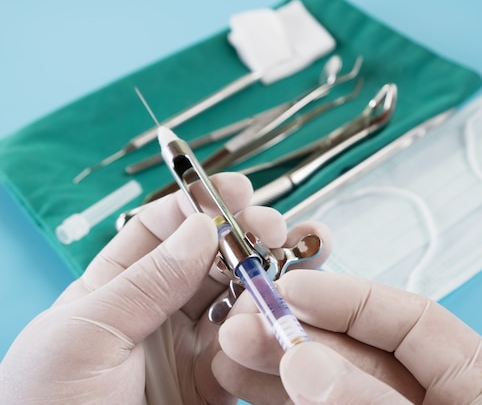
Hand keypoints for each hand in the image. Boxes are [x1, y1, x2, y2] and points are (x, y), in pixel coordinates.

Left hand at [0, 173, 330, 404]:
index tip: (236, 191)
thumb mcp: (85, 334)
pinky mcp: (215, 383)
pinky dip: (272, 327)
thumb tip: (200, 227)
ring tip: (303, 254)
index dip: (198, 203)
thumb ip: (146, 281)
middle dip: (246, 233)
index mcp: (115, 287)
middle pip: (211, 258)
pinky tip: (286, 309)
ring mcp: (188, 346)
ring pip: (239, 297)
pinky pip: (251, 347)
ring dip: (271, 273)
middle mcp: (157, 311)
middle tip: (274, 227)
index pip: (161, 229)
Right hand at [215, 270, 481, 404]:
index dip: (347, 299)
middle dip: (299, 336)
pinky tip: (252, 393)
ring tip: (232, 357)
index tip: (291, 292)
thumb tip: (308, 363)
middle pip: (363, 355)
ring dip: (280, 372)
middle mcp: (441, 404)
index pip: (413, 323)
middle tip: (245, 327)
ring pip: (334, 390)